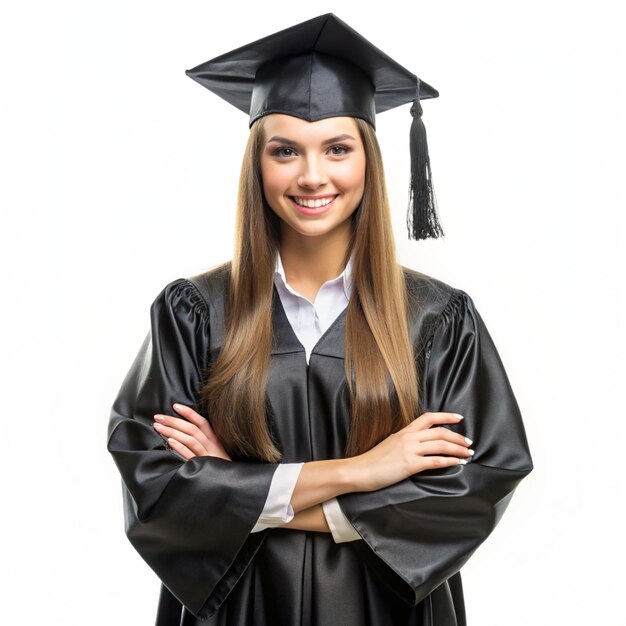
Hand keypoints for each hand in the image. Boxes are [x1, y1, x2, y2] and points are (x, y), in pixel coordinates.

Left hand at [152, 403, 231, 461]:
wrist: (230, 481)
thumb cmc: (222, 465)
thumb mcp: (218, 450)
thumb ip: (207, 441)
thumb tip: (188, 430)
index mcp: (215, 439)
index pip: (201, 422)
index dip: (188, 413)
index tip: (175, 406)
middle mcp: (212, 445)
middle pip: (192, 429)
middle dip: (174, 421)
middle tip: (158, 417)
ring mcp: (207, 455)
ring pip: (190, 439)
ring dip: (173, 431)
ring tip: (158, 427)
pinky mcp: (203, 466)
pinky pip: (190, 455)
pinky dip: (180, 448)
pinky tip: (170, 442)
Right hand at [346, 412, 472, 491]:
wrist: (359, 470)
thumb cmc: (372, 461)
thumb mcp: (390, 444)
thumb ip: (404, 442)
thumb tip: (416, 445)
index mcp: (404, 431)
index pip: (428, 417)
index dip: (446, 416)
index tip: (459, 418)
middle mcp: (408, 437)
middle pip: (439, 432)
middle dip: (458, 437)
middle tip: (469, 443)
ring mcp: (410, 450)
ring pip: (441, 445)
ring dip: (458, 449)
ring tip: (468, 453)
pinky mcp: (410, 464)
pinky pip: (436, 461)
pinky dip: (450, 461)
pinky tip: (458, 463)